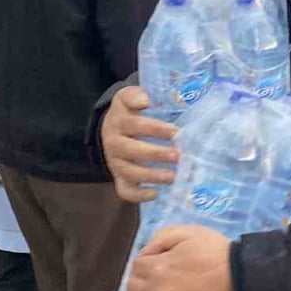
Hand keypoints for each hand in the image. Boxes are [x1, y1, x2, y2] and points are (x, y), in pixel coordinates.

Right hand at [102, 86, 179, 202]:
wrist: (110, 128)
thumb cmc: (128, 112)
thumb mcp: (127, 97)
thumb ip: (134, 95)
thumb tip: (145, 100)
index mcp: (119, 122)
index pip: (136, 125)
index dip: (156, 129)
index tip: (176, 132)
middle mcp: (114, 144)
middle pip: (134, 151)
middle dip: (157, 154)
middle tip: (179, 156)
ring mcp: (116, 163)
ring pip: (131, 172)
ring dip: (152, 176)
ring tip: (173, 177)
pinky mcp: (119, 177)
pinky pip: (125, 190)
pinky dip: (138, 195)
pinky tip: (155, 194)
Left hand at [126, 225, 238, 290]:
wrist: (241, 280)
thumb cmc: (216, 253)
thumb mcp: (189, 232)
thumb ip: (161, 237)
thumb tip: (146, 252)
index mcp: (158, 267)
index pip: (137, 264)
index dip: (148, 259)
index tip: (162, 259)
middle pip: (133, 285)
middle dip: (143, 277)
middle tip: (160, 274)